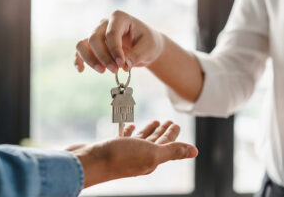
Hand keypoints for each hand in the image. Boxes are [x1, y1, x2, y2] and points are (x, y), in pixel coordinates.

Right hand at [66, 121, 197, 187]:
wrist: (88, 163)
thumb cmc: (120, 158)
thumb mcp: (152, 154)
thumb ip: (172, 151)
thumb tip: (195, 151)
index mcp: (151, 159)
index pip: (167, 145)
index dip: (173, 134)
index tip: (175, 123)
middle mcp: (139, 156)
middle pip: (155, 142)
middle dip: (163, 132)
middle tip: (168, 121)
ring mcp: (125, 152)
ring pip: (141, 140)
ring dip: (149, 131)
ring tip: (154, 121)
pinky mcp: (113, 147)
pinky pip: (125, 138)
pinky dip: (130, 132)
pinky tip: (131, 127)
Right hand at [74, 10, 163, 72]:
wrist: (146, 46)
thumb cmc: (148, 43)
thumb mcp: (147, 48)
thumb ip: (136, 56)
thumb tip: (123, 66)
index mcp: (120, 18)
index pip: (111, 33)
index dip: (114, 50)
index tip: (122, 64)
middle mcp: (105, 24)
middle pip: (94, 38)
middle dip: (103, 56)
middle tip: (114, 70)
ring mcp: (97, 34)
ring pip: (83, 44)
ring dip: (90, 59)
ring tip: (102, 71)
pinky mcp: (94, 46)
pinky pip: (80, 51)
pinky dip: (79, 60)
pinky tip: (80, 70)